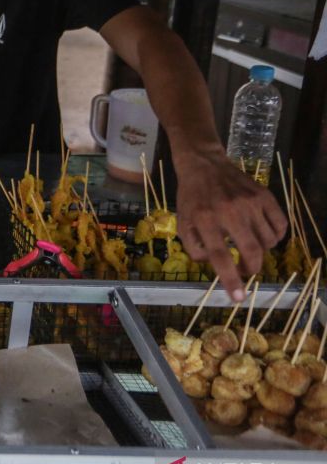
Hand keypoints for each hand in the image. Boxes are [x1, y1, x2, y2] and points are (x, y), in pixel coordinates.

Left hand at [173, 150, 286, 301]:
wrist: (204, 165)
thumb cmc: (192, 197)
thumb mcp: (183, 222)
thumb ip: (194, 247)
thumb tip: (212, 265)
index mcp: (205, 219)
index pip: (219, 256)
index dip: (230, 279)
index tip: (238, 298)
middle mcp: (229, 211)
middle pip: (251, 251)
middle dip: (251, 269)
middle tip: (245, 270)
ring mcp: (250, 203)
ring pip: (267, 241)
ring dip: (260, 251)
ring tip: (248, 244)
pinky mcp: (264, 196)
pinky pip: (280, 225)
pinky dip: (275, 236)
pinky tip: (262, 234)